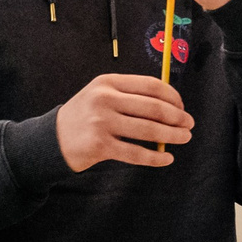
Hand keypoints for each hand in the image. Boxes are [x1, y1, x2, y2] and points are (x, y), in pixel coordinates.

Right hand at [56, 74, 191, 171]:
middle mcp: (104, 99)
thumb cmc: (85, 116)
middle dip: (177, 117)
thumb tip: (171, 104)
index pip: (150, 85)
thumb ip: (130, 95)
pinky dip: (156, 157)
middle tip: (189, 124)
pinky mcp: (100, 146)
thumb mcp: (101, 95)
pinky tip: (167, 158)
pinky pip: (136, 153)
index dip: (172, 96)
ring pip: (149, 130)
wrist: (52, 139)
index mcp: (108, 82)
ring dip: (173, 136)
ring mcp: (102, 123)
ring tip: (184, 138)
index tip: (182, 106)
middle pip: (153, 107)